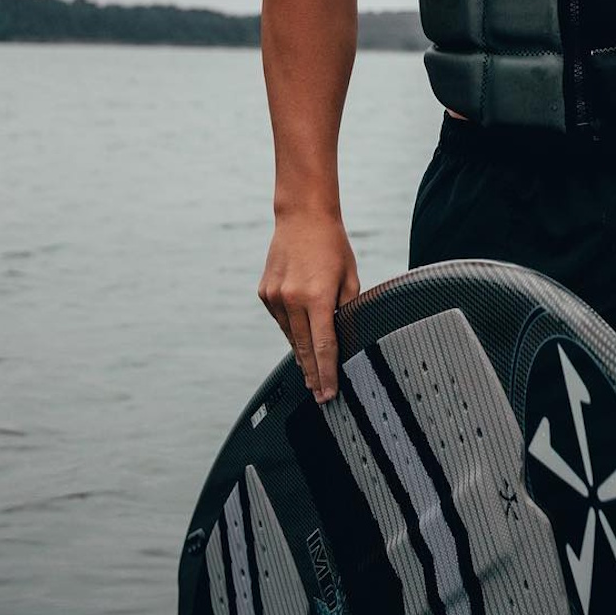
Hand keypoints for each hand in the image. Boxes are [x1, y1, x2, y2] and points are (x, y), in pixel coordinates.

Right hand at [257, 211, 360, 402]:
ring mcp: (274, 297)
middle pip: (303, 349)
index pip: (323, 347)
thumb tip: (346, 338)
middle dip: (313, 375)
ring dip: (302, 355)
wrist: (302, 218)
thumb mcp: (350, 278)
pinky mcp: (264, 293)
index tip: (329, 394)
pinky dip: (292, 331)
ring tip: (312, 375)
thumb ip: (348, 310)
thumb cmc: (333, 246)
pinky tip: (300, 339)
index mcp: (317, 297)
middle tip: (321, 396)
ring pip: (290, 337)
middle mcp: (291, 300)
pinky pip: (281, 321)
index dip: (327, 374)